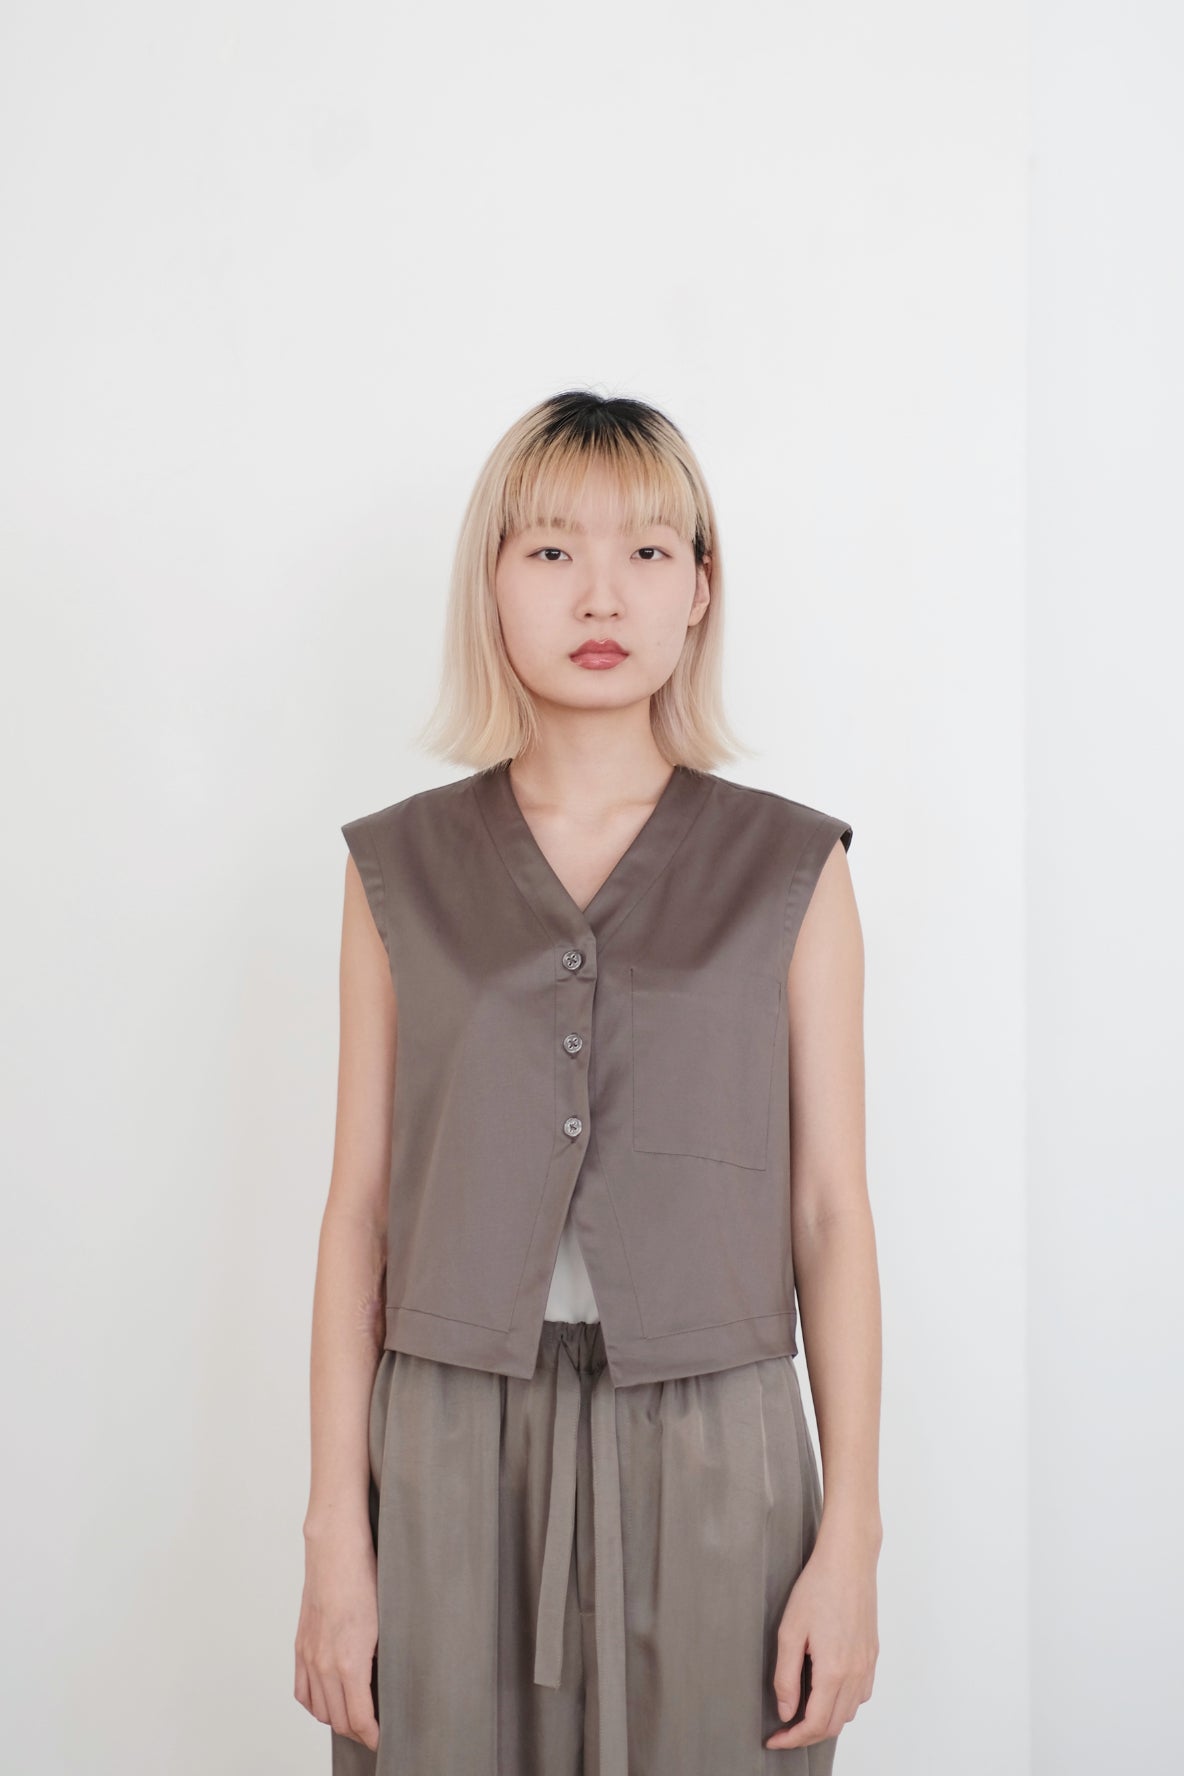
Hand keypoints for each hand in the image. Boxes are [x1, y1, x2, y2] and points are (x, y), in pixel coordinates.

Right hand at [294, 1526, 380, 1750]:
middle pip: (338, 1720)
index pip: (359, 1719)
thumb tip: (385, 1685)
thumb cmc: (365, 1579)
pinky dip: (315, 1703)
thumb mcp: (384, 1623)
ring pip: (319, 1710)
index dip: (373, 1736)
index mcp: (349, 1663)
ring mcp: (309, 1656)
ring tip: (355, 1717)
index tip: (384, 1739)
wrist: (336, 1551)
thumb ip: (380, 1660)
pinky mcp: (301, 1646)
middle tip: (374, 1729)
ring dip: (337, 1719)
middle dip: (358, 1731)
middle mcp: (324, 1665)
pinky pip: (302, 1691)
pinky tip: (328, 1700)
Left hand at [765, 1533, 878, 1750]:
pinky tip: (827, 1691)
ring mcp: (867, 1665)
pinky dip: (843, 1704)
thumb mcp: (790, 1631)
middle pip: (833, 1725)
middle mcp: (855, 1674)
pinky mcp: (872, 1654)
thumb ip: (785, 1676)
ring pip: (849, 1712)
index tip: (774, 1740)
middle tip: (784, 1730)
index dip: (792, 1738)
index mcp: (833, 1672)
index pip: (814, 1725)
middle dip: (807, 1735)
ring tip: (802, 1711)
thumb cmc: (818, 1588)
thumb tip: (785, 1710)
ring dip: (826, 1720)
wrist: (849, 1561)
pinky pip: (861, 1694)